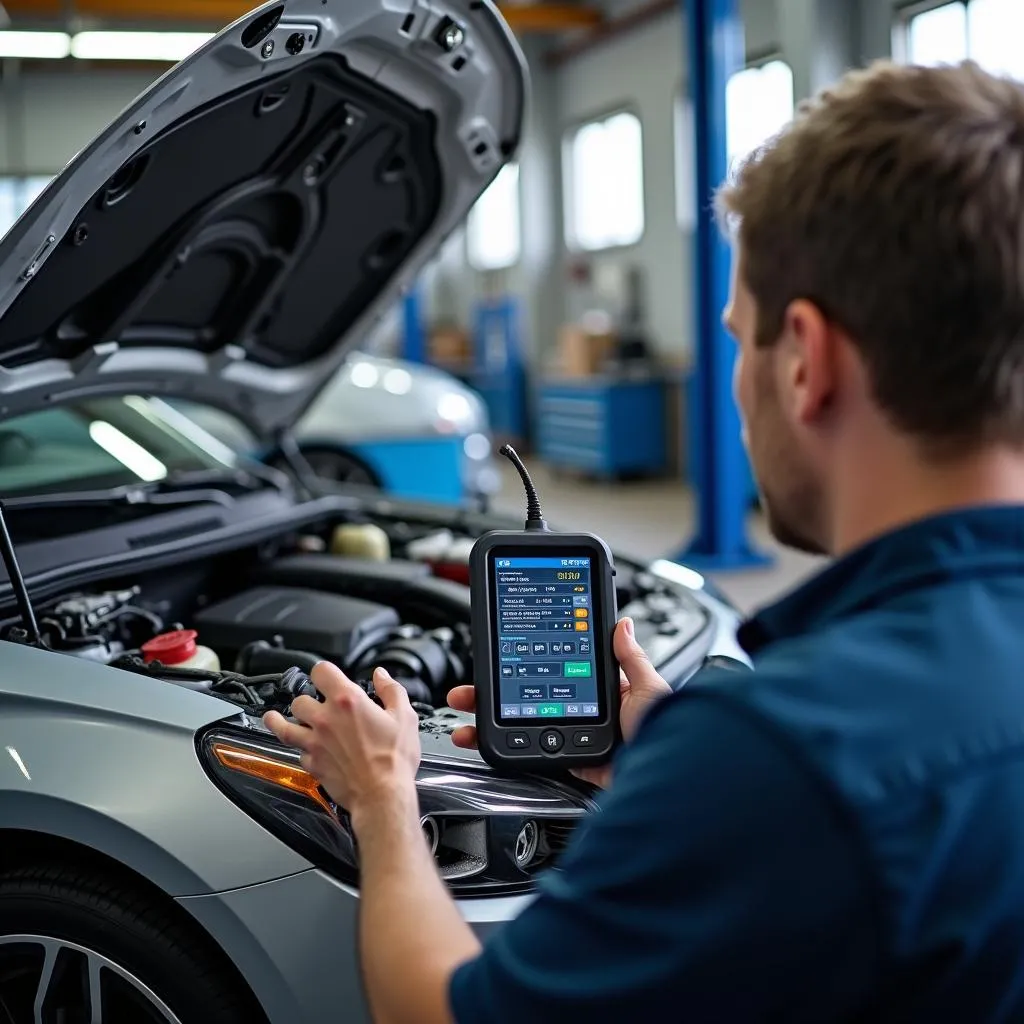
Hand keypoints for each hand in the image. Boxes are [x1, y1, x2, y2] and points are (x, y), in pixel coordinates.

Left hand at [263, 662, 420, 824]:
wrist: (382, 795)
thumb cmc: (394, 759)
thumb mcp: (404, 716)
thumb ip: (391, 690)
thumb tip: (381, 676)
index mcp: (347, 701)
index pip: (321, 671)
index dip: (323, 671)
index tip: (326, 676)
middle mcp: (325, 719)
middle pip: (300, 699)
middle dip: (308, 700)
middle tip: (315, 704)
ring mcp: (315, 742)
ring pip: (284, 726)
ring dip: (279, 721)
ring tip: (274, 717)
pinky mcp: (312, 764)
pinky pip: (298, 752)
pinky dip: (299, 749)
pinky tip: (301, 748)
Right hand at [448, 617, 671, 788]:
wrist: (664, 778)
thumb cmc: (662, 733)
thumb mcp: (648, 688)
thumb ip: (632, 659)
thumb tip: (622, 623)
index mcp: (602, 694)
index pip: (555, 674)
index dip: (526, 669)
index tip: (501, 658)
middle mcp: (583, 716)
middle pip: (529, 702)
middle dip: (494, 698)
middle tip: (467, 692)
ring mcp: (573, 740)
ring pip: (524, 730)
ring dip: (490, 724)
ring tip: (466, 721)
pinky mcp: (570, 766)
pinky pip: (534, 758)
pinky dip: (507, 752)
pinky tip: (487, 742)